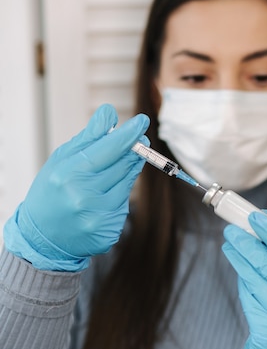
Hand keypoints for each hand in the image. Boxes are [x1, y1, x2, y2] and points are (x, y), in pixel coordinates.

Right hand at [3, 104, 148, 270]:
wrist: (42, 236)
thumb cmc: (52, 191)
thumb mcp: (62, 160)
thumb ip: (89, 137)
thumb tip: (109, 112)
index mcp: (69, 175)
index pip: (108, 149)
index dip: (128, 135)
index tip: (142, 122)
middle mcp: (84, 197)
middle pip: (123, 166)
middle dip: (134, 150)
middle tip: (140, 138)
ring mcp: (98, 218)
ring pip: (127, 185)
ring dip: (125, 173)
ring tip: (110, 172)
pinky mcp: (108, 233)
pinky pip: (124, 206)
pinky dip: (118, 197)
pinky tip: (101, 199)